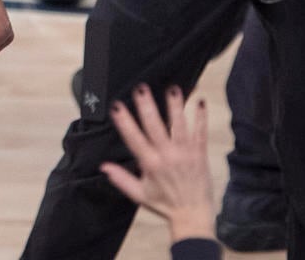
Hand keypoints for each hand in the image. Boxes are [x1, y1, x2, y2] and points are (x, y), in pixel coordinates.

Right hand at [100, 85, 213, 241]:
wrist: (192, 215)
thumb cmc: (164, 204)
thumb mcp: (139, 194)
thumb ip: (121, 178)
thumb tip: (103, 166)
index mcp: (150, 165)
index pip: (134, 139)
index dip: (125, 122)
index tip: (117, 106)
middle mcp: (167, 157)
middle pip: (155, 127)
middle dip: (147, 106)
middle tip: (141, 88)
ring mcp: (185, 154)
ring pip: (179, 126)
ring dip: (176, 106)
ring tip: (173, 88)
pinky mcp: (200, 155)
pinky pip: (200, 133)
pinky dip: (201, 118)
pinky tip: (201, 102)